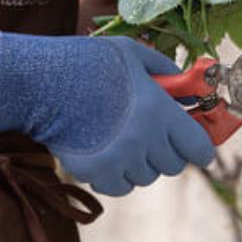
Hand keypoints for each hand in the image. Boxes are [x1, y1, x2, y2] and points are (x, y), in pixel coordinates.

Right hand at [0, 30, 215, 195]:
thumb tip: (187, 89)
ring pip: (146, 177)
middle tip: (152, 135)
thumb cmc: (88, 63)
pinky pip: (120, 187)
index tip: (196, 146)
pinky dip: (117, 176)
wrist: (41, 83)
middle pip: (173, 165)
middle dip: (167, 151)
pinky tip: (106, 153)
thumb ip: (164, 70)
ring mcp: (120, 160)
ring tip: (122, 140)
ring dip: (140, 163)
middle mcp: (144, 140)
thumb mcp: (132, 53)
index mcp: (158, 110)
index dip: (200, 148)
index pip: (199, 148)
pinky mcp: (96, 173)